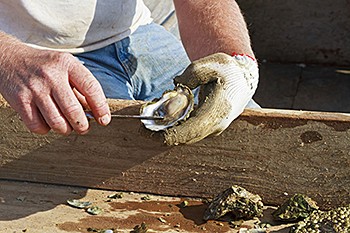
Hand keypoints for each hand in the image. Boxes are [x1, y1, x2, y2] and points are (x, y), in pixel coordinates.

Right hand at [0, 42, 109, 134]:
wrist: (7, 58)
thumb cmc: (43, 65)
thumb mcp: (65, 66)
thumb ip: (80, 87)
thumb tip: (95, 112)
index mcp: (67, 64)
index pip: (91, 88)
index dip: (101, 108)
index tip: (104, 120)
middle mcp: (51, 76)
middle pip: (74, 111)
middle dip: (83, 125)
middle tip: (84, 128)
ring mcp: (35, 89)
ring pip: (57, 122)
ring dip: (66, 130)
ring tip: (68, 127)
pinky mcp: (20, 101)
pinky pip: (38, 126)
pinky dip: (46, 130)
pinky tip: (48, 123)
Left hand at [141, 53, 258, 145]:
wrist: (243, 79)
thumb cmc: (227, 69)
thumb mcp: (211, 63)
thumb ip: (192, 74)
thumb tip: (176, 85)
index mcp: (216, 111)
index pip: (188, 132)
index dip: (165, 135)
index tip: (146, 131)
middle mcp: (215, 125)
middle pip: (184, 138)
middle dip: (161, 135)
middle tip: (142, 128)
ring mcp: (213, 128)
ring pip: (186, 137)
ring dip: (167, 132)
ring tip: (149, 123)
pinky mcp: (209, 127)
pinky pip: (189, 132)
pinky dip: (174, 129)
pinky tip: (162, 121)